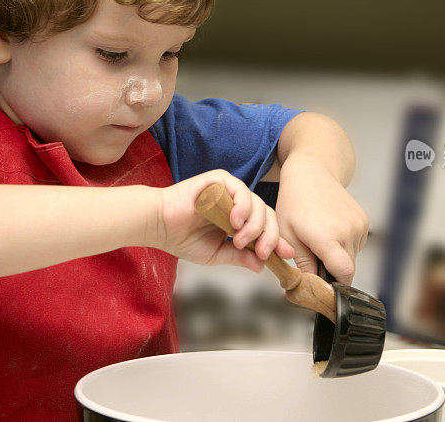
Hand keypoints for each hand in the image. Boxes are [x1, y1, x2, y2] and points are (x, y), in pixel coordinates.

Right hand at [158, 169, 294, 271]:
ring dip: (254, 225)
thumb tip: (261, 266)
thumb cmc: (182, 238)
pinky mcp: (219, 180)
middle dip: (269, 236)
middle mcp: (237, 203)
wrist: (158, 225)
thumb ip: (239, 257)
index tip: (286, 256)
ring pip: (257, 204)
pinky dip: (243, 206)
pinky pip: (241, 190)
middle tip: (261, 252)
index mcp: (238, 219)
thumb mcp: (216, 254)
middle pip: (267, 215)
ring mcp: (229, 190)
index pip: (265, 227)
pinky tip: (235, 222)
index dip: (277, 241)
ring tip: (240, 239)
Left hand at [275, 154, 369, 284]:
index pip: (344, 274)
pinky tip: (331, 230)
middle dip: (332, 270)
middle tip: (314, 258)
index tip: (323, 285)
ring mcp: (358, 225)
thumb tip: (312, 283)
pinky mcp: (364, 221)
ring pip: (353, 256)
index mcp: (327, 237)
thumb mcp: (288, 234)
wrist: (311, 173)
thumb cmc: (294, 202)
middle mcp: (347, 232)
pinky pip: (357, 244)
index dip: (335, 284)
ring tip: (321, 239)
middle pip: (348, 268)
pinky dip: (345, 244)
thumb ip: (302, 262)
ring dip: (339, 256)